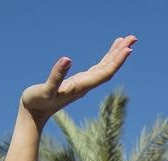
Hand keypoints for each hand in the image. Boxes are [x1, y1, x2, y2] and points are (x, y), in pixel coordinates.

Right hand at [20, 35, 135, 121]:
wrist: (33, 115)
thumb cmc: (37, 102)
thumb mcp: (46, 89)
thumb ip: (56, 75)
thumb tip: (67, 59)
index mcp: (81, 86)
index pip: (105, 72)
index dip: (117, 61)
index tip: (128, 49)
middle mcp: (86, 85)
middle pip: (109, 68)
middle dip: (121, 53)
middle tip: (133, 38)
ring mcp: (83, 84)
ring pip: (105, 67)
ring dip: (116, 54)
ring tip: (127, 40)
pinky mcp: (78, 82)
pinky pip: (97, 69)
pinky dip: (106, 59)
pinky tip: (110, 53)